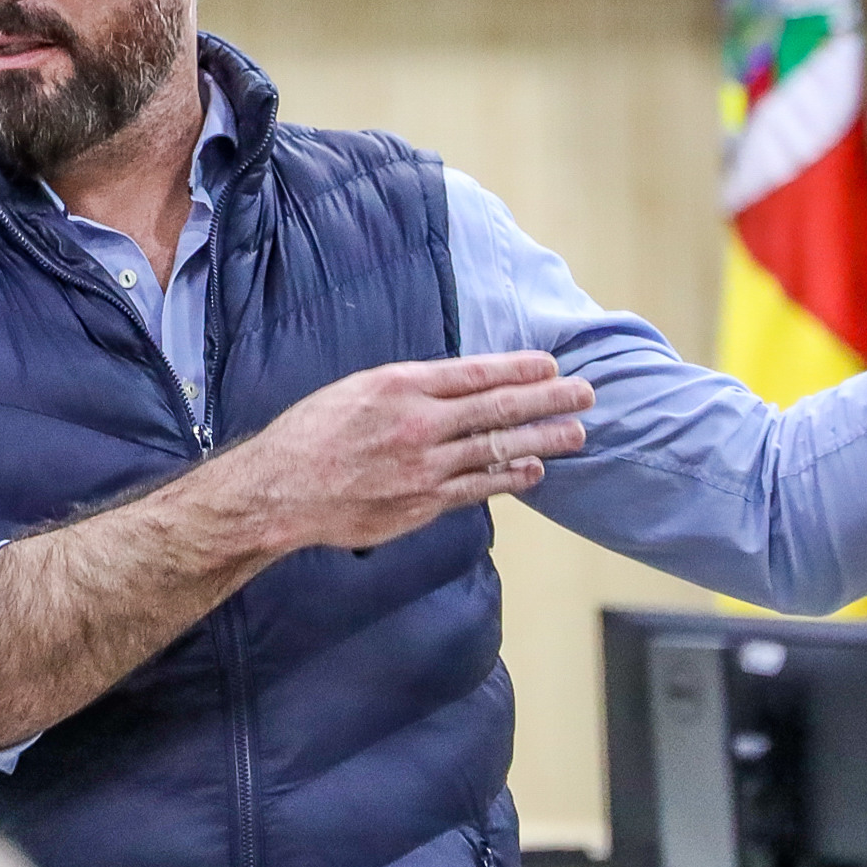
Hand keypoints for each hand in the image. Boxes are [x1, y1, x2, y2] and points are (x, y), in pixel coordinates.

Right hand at [197, 351, 591, 554]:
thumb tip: (456, 385)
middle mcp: (419, 423)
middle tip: (585, 392)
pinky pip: (477, 487)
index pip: (476, 372)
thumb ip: (407, 387)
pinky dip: (509, 477)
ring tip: (576, 431)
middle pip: (498, 408)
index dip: (519, 367)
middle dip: (548, 398)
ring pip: (497, 449)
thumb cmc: (312, 434)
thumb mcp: (356, 389)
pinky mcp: (422, 503)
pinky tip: (534, 469)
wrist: (281, 490)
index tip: (550, 363)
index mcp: (400, 385)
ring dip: (543, 439)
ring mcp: (424, 467)